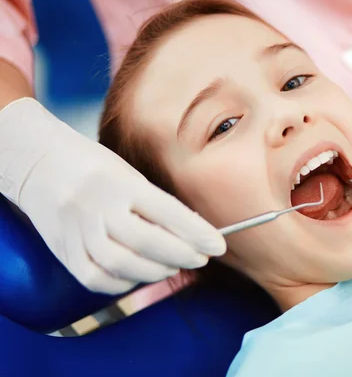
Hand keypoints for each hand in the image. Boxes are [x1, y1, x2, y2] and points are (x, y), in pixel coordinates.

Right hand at [0, 98, 225, 294]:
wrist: (38, 163)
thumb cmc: (94, 167)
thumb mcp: (128, 173)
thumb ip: (155, 204)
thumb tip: (192, 233)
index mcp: (120, 182)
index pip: (168, 212)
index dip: (197, 232)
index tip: (218, 245)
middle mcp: (98, 206)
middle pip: (148, 242)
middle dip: (182, 255)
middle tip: (200, 258)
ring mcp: (77, 230)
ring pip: (122, 264)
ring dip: (156, 271)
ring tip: (173, 267)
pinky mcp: (62, 250)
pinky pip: (96, 278)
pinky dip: (123, 282)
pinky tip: (139, 275)